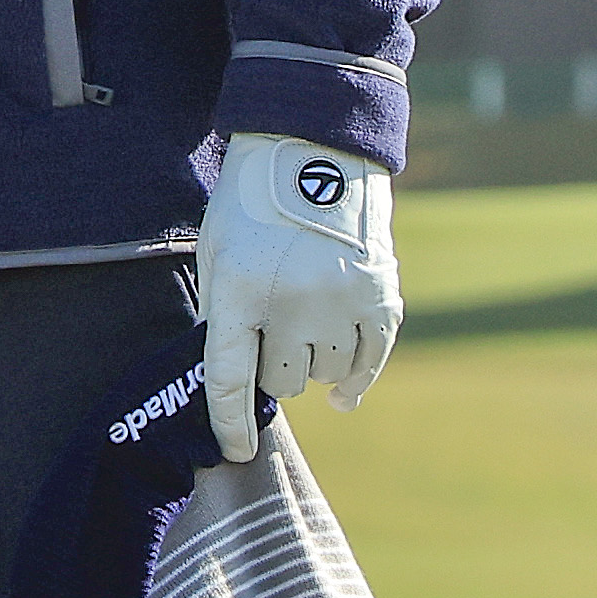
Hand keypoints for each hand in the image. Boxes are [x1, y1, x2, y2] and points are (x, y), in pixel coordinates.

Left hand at [193, 138, 397, 461]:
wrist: (314, 147)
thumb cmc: (252, 204)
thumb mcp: (216, 252)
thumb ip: (222, 314)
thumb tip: (233, 378)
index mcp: (239, 290)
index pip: (228, 379)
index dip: (230, 423)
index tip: (235, 450)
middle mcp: (291, 302)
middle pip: (281, 380)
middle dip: (272, 369)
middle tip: (270, 341)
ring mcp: (341, 301)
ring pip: (324, 372)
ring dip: (311, 362)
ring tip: (302, 328)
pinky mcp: (380, 296)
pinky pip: (369, 361)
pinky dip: (355, 382)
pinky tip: (344, 397)